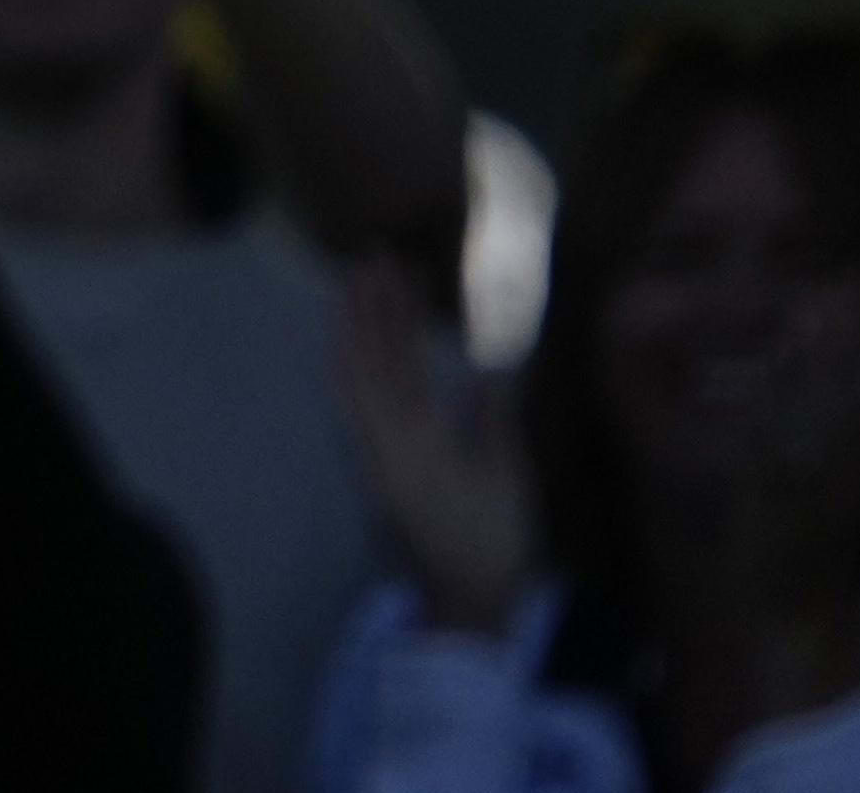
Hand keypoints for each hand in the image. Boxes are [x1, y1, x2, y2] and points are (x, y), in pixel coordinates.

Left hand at [332, 255, 538, 633]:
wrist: (464, 598)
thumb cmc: (494, 538)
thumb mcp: (506, 475)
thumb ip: (494, 416)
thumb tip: (491, 364)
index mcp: (414, 440)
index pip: (396, 359)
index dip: (392, 310)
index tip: (392, 268)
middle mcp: (380, 442)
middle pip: (365, 362)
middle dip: (365, 308)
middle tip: (369, 261)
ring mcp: (372, 455)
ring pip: (353, 381)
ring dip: (356, 334)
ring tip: (358, 290)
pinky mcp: (376, 469)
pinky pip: (356, 407)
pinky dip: (355, 370)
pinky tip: (359, 353)